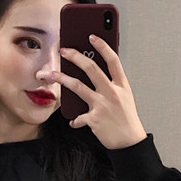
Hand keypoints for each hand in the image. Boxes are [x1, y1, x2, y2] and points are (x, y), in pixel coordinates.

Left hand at [53, 35, 146, 149]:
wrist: (130, 143)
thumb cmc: (127, 120)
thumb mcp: (125, 98)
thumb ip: (112, 86)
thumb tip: (95, 76)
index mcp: (121, 85)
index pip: (112, 60)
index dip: (102, 46)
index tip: (92, 36)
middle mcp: (112, 92)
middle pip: (91, 68)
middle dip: (75, 56)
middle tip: (64, 51)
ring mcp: (102, 105)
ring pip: (77, 86)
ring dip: (61, 78)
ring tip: (51, 74)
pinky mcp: (94, 119)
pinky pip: (78, 117)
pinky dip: (75, 120)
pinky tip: (73, 121)